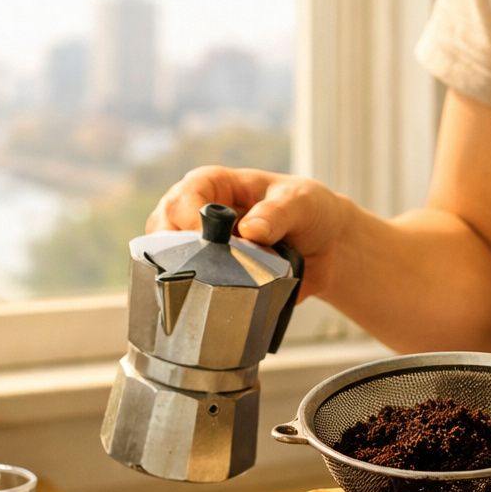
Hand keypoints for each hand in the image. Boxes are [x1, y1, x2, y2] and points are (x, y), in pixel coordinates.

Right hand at [147, 166, 350, 298]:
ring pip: (167, 262)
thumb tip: (250, 230)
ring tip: (208, 289)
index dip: (189, 216)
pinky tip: (207, 305)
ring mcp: (201, 250)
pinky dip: (193, 298)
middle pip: (163, 230)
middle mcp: (198, 216)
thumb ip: (278, 213)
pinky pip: (188, 290)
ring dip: (183, 278)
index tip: (205, 240)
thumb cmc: (309, 210)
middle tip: (200, 270)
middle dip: (174, 251)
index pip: (185, 195)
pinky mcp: (210, 278)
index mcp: (215, 185)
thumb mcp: (300, 203)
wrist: (328, 247)